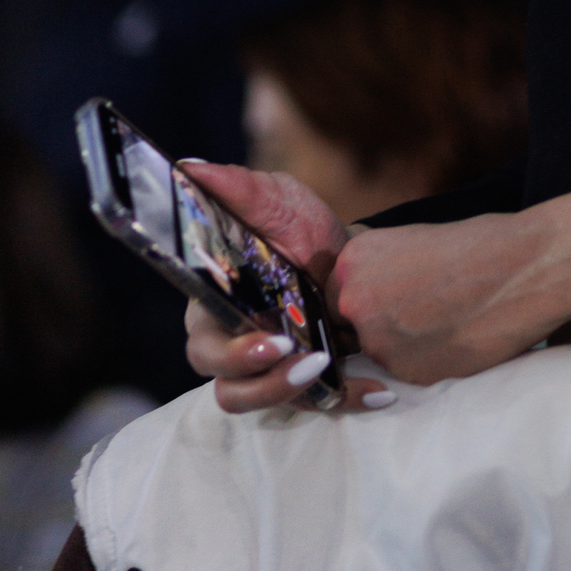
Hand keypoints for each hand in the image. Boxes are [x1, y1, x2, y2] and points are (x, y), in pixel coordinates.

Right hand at [180, 162, 386, 412]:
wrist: (354, 255)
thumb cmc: (302, 228)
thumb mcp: (278, 201)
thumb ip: (239, 188)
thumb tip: (190, 166)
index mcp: (216, 306)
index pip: (202, 344)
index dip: (228, 353)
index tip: (269, 340)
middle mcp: (234, 343)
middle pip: (226, 385)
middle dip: (264, 380)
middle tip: (305, 357)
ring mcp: (270, 367)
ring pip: (261, 402)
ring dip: (294, 392)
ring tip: (331, 366)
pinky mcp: (307, 380)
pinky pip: (317, 404)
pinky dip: (348, 399)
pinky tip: (379, 392)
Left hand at [329, 207, 569, 384]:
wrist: (523, 267)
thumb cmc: (478, 245)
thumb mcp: (411, 242)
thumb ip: (379, 271)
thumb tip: (367, 296)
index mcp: (353, 262)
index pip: (335, 298)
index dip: (361, 303)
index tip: (386, 303)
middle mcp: (355, 302)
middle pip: (350, 329)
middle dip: (377, 327)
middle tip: (419, 313)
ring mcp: (379, 342)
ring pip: (379, 354)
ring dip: (403, 345)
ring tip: (446, 320)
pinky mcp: (409, 374)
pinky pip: (407, 374)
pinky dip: (428, 361)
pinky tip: (457, 336)